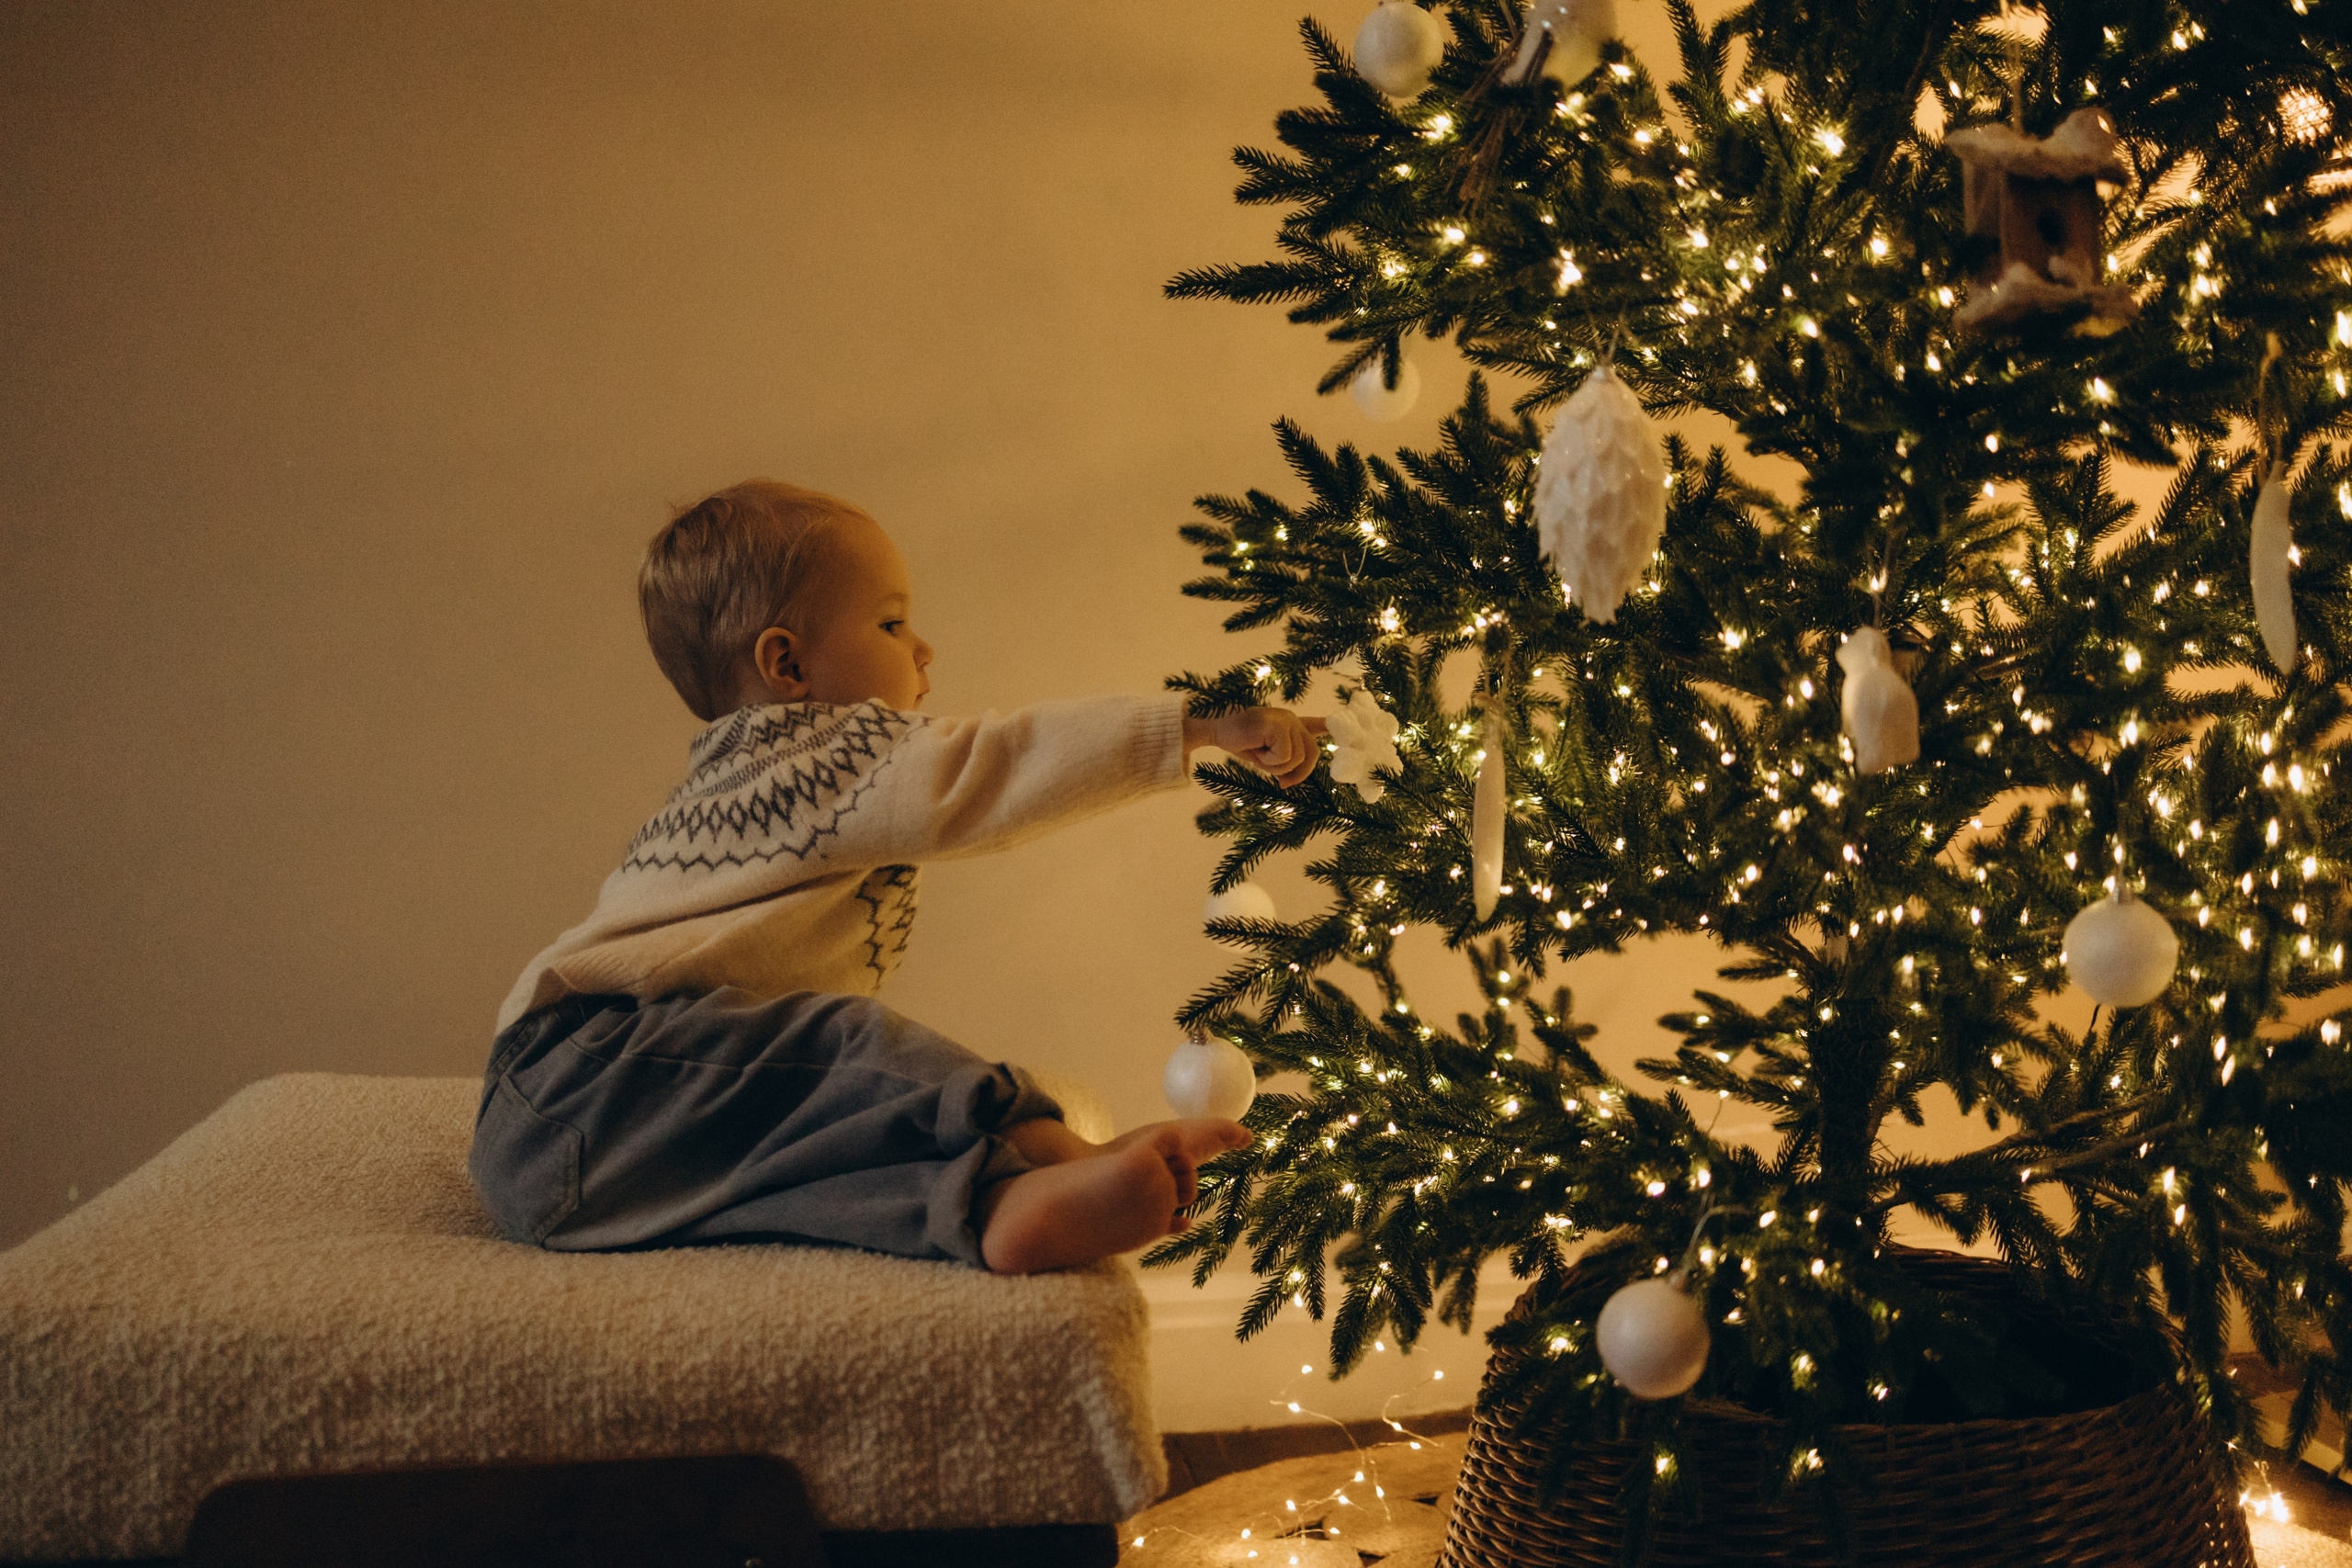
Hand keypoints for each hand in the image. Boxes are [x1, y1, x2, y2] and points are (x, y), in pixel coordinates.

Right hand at [1185, 706, 1327, 787]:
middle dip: (1299, 773)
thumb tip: (1290, 779)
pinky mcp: (1277, 725)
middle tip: (1282, 783)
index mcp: (1288, 722)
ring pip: (1297, 758)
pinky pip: (1284, 756)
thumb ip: (1283, 758)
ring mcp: (1285, 719)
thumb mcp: (1265, 752)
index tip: (1332, 727)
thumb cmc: (1239, 741)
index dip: (1326, 727)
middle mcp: (1290, 718)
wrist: (1216, 729)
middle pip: (1312, 753)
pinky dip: (1269, 761)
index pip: (1314, 725)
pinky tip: (1255, 748)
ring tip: (1259, 755)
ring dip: (1276, 766)